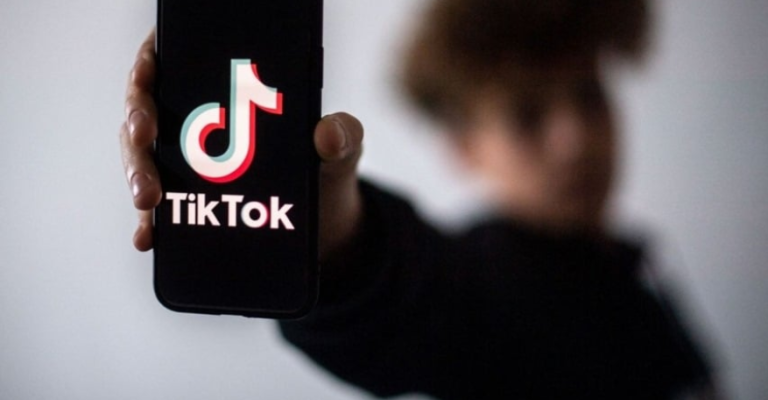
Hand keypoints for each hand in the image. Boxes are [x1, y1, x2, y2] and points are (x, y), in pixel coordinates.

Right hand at [119, 29, 363, 260]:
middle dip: (139, 121)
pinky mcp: (188, 203)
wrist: (328, 225)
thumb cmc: (329, 169)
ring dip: (137, 173)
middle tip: (145, 137)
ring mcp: (188, 162)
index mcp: (231, 89)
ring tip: (149, 199)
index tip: (147, 73)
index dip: (151, 60)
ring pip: (143, 156)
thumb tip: (325, 135)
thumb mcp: (344, 148)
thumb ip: (344, 134)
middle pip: (148, 107)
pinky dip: (149, 222)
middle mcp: (199, 120)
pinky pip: (157, 209)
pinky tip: (148, 236)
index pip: (176, 58)